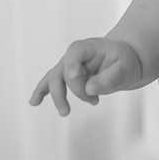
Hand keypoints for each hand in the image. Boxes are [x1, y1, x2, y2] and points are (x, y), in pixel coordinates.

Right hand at [29, 37, 144, 115]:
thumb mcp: (124, 68)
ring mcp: (67, 66)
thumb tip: (89, 89)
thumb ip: (108, 78)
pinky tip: (34, 102)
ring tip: (65, 112)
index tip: (78, 80)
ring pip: (54, 80)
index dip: (73, 67)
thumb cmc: (125, 61)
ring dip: (58, 97)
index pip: (74, 54)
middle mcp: (73, 56)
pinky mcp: (66, 76)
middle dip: (71, 90)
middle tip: (94, 102)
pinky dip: (41, 92)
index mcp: (87, 47)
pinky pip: (50, 83)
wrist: (125, 60)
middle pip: (62, 72)